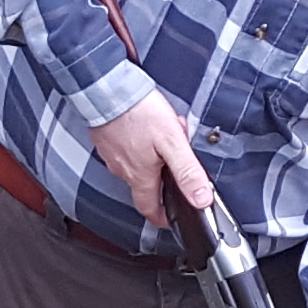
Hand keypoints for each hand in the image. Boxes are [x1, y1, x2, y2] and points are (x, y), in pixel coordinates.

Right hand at [83, 93, 220, 228]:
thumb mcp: (172, 142)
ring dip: (153, 157)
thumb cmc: (138, 112)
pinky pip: (125, 149)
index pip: (149, 209)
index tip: (169, 219)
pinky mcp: (106, 139)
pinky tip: (146, 128)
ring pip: (136, 164)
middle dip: (163, 178)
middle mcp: (123, 169)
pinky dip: (140, 143)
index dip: (161, 217)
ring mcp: (112, 154)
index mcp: (140, 175)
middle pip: (145, 185)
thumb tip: (201, 199)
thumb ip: (188, 172)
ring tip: (165, 136)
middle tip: (175, 162)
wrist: (107, 88)